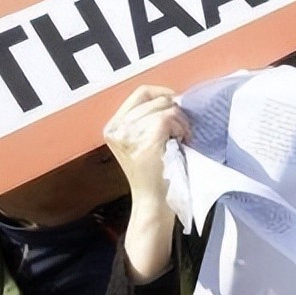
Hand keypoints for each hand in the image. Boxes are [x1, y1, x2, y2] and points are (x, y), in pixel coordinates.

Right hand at [102, 85, 189, 201]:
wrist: (153, 202)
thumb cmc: (155, 173)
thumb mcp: (141, 141)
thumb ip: (147, 119)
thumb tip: (172, 98)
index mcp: (113, 127)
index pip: (140, 93)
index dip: (161, 92)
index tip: (175, 101)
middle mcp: (116, 129)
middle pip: (153, 99)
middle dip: (174, 110)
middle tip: (181, 129)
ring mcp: (128, 135)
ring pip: (164, 108)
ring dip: (180, 121)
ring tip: (181, 137)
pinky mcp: (145, 141)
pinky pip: (168, 118)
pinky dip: (180, 127)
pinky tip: (181, 140)